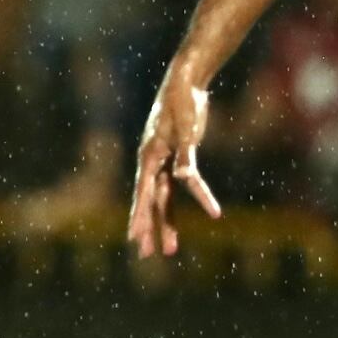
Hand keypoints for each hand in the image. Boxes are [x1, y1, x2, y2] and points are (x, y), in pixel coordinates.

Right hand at [127, 79, 221, 257]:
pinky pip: (177, 187)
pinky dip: (190, 200)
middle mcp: (151, 162)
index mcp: (149, 155)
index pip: (143, 192)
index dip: (139, 215)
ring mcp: (162, 161)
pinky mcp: (175, 158)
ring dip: (166, 223)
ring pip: (162, 198)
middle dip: (148, 228)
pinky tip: (202, 213)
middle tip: (146, 255)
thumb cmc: (183, 102)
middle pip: (149, 200)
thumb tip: (182, 180)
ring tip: (170, 250)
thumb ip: (185, 155)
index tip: (134, 237)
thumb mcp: (185, 127)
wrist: (185, 82)